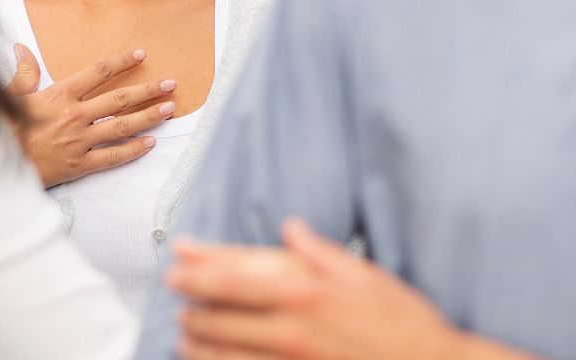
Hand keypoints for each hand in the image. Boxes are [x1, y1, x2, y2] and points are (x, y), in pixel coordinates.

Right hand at [5, 44, 175, 186]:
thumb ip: (23, 72)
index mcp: (61, 95)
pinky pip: (113, 156)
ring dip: (149, 117)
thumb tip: (21, 47)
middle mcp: (76, 115)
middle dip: (148, 90)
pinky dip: (133, 150)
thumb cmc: (4, 129)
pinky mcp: (81, 164)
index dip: (122, 62)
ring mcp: (81, 141)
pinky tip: (151, 143)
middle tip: (170, 84)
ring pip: (122, 126)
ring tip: (169, 109)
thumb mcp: (11, 96)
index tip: (141, 54)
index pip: (99, 72)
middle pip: (120, 99)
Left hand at [168, 218, 491, 359]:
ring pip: (224, 354)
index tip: (176, 262)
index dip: (197, 269)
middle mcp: (289, 328)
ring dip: (197, 342)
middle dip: (190, 305)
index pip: (232, 277)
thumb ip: (319, 252)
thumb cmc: (402, 319)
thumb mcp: (364, 275)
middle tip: (173, 295)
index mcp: (304, 290)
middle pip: (219, 316)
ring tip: (183, 333)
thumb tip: (290, 228)